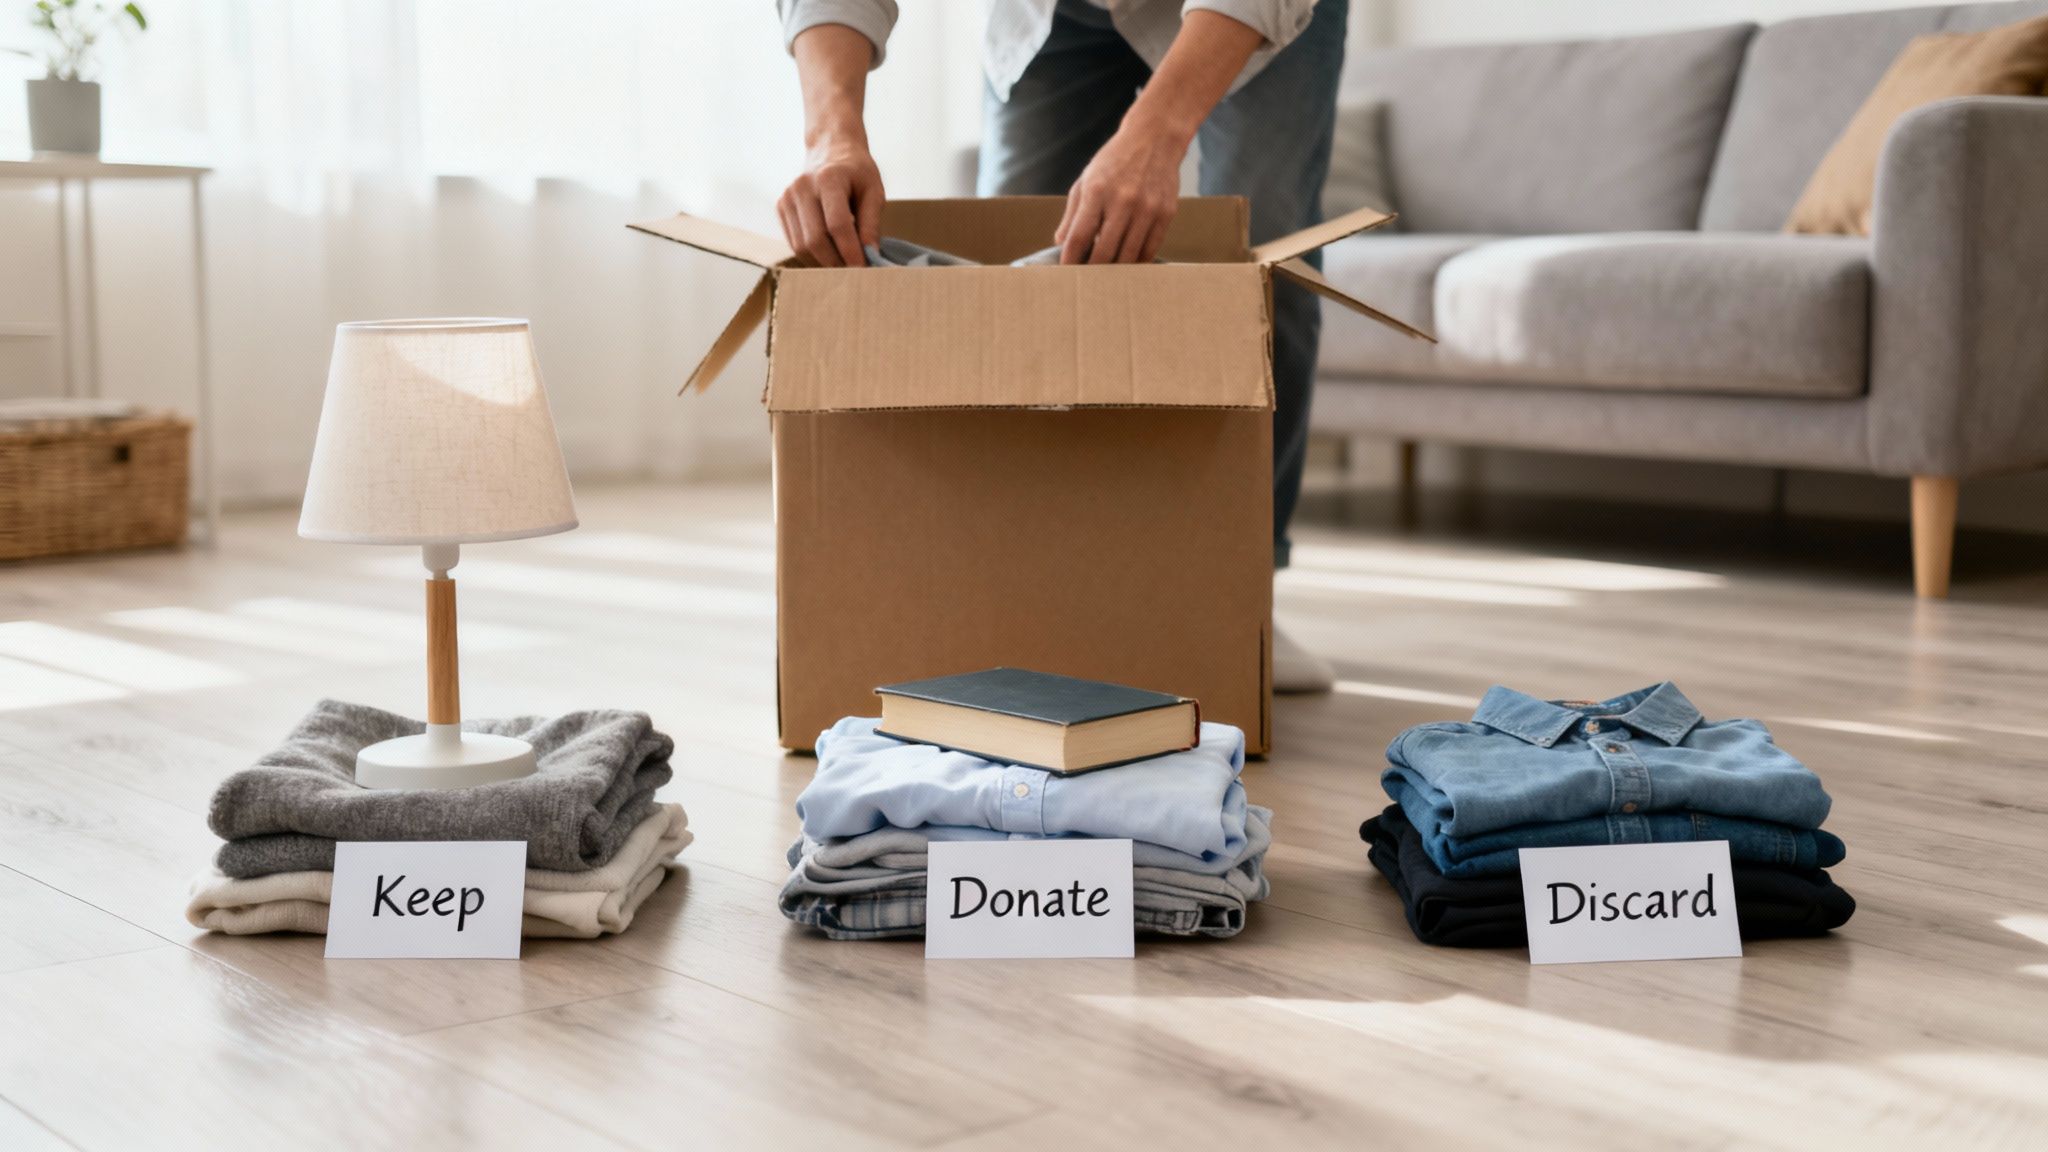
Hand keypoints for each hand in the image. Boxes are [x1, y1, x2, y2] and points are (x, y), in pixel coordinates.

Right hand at [778, 131, 884, 267]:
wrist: (830, 149)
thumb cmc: (856, 172)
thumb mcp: (873, 191)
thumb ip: (872, 223)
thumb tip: (870, 256)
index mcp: (829, 178)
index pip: (838, 224)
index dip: (850, 251)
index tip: (863, 270)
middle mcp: (802, 186)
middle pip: (815, 239)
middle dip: (835, 263)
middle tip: (853, 275)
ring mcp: (787, 197)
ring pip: (801, 246)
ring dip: (822, 263)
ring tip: (842, 266)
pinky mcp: (780, 207)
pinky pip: (794, 242)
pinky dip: (811, 255)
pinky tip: (828, 255)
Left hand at [1054, 10, 1264, 264]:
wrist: (1155, 140)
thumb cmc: (1114, 162)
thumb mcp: (1086, 181)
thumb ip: (1072, 215)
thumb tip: (1061, 245)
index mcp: (1097, 191)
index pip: (1078, 237)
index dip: (1070, 261)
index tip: (1066, 274)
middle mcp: (1123, 201)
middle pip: (1104, 252)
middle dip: (1092, 271)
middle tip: (1087, 281)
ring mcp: (1147, 208)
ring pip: (1128, 256)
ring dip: (1115, 270)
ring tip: (1106, 276)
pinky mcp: (1166, 214)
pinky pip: (1150, 250)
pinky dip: (1137, 262)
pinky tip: (1129, 265)